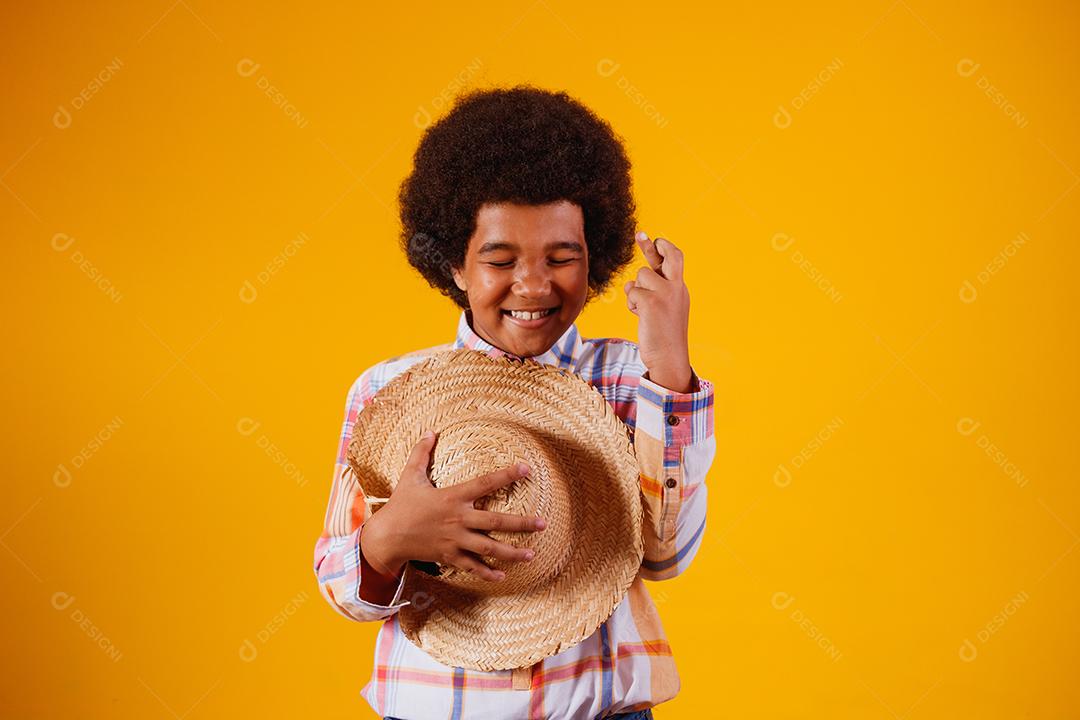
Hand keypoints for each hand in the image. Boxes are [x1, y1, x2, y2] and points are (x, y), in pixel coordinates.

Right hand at [361, 430, 546, 581]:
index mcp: (453, 497)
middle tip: (542, 523)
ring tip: (531, 554)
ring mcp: (456, 540)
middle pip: (496, 522)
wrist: (387, 537)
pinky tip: (503, 576)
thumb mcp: (410, 476)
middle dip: (521, 523)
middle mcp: (458, 519)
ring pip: (489, 548)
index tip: (526, 469)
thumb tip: (430, 431)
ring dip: (512, 552)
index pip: (485, 483)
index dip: (507, 475)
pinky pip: (472, 566)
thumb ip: (421, 453)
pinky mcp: (450, 556)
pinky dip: (488, 573)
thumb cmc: (401, 505)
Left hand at [623, 231, 692, 392]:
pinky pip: (632, 291)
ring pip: (640, 276)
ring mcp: (666, 293)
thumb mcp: (664, 309)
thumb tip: (635, 281)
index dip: (663, 248)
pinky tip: (638, 315)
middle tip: (640, 235)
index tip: (653, 239)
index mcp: (680, 289)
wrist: (669, 358)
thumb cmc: (664, 337)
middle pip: (669, 255)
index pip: (675, 260)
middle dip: (652, 244)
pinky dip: (631, 303)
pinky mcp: (652, 302)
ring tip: (642, 310)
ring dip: (635, 291)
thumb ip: (655, 292)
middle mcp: (676, 287)